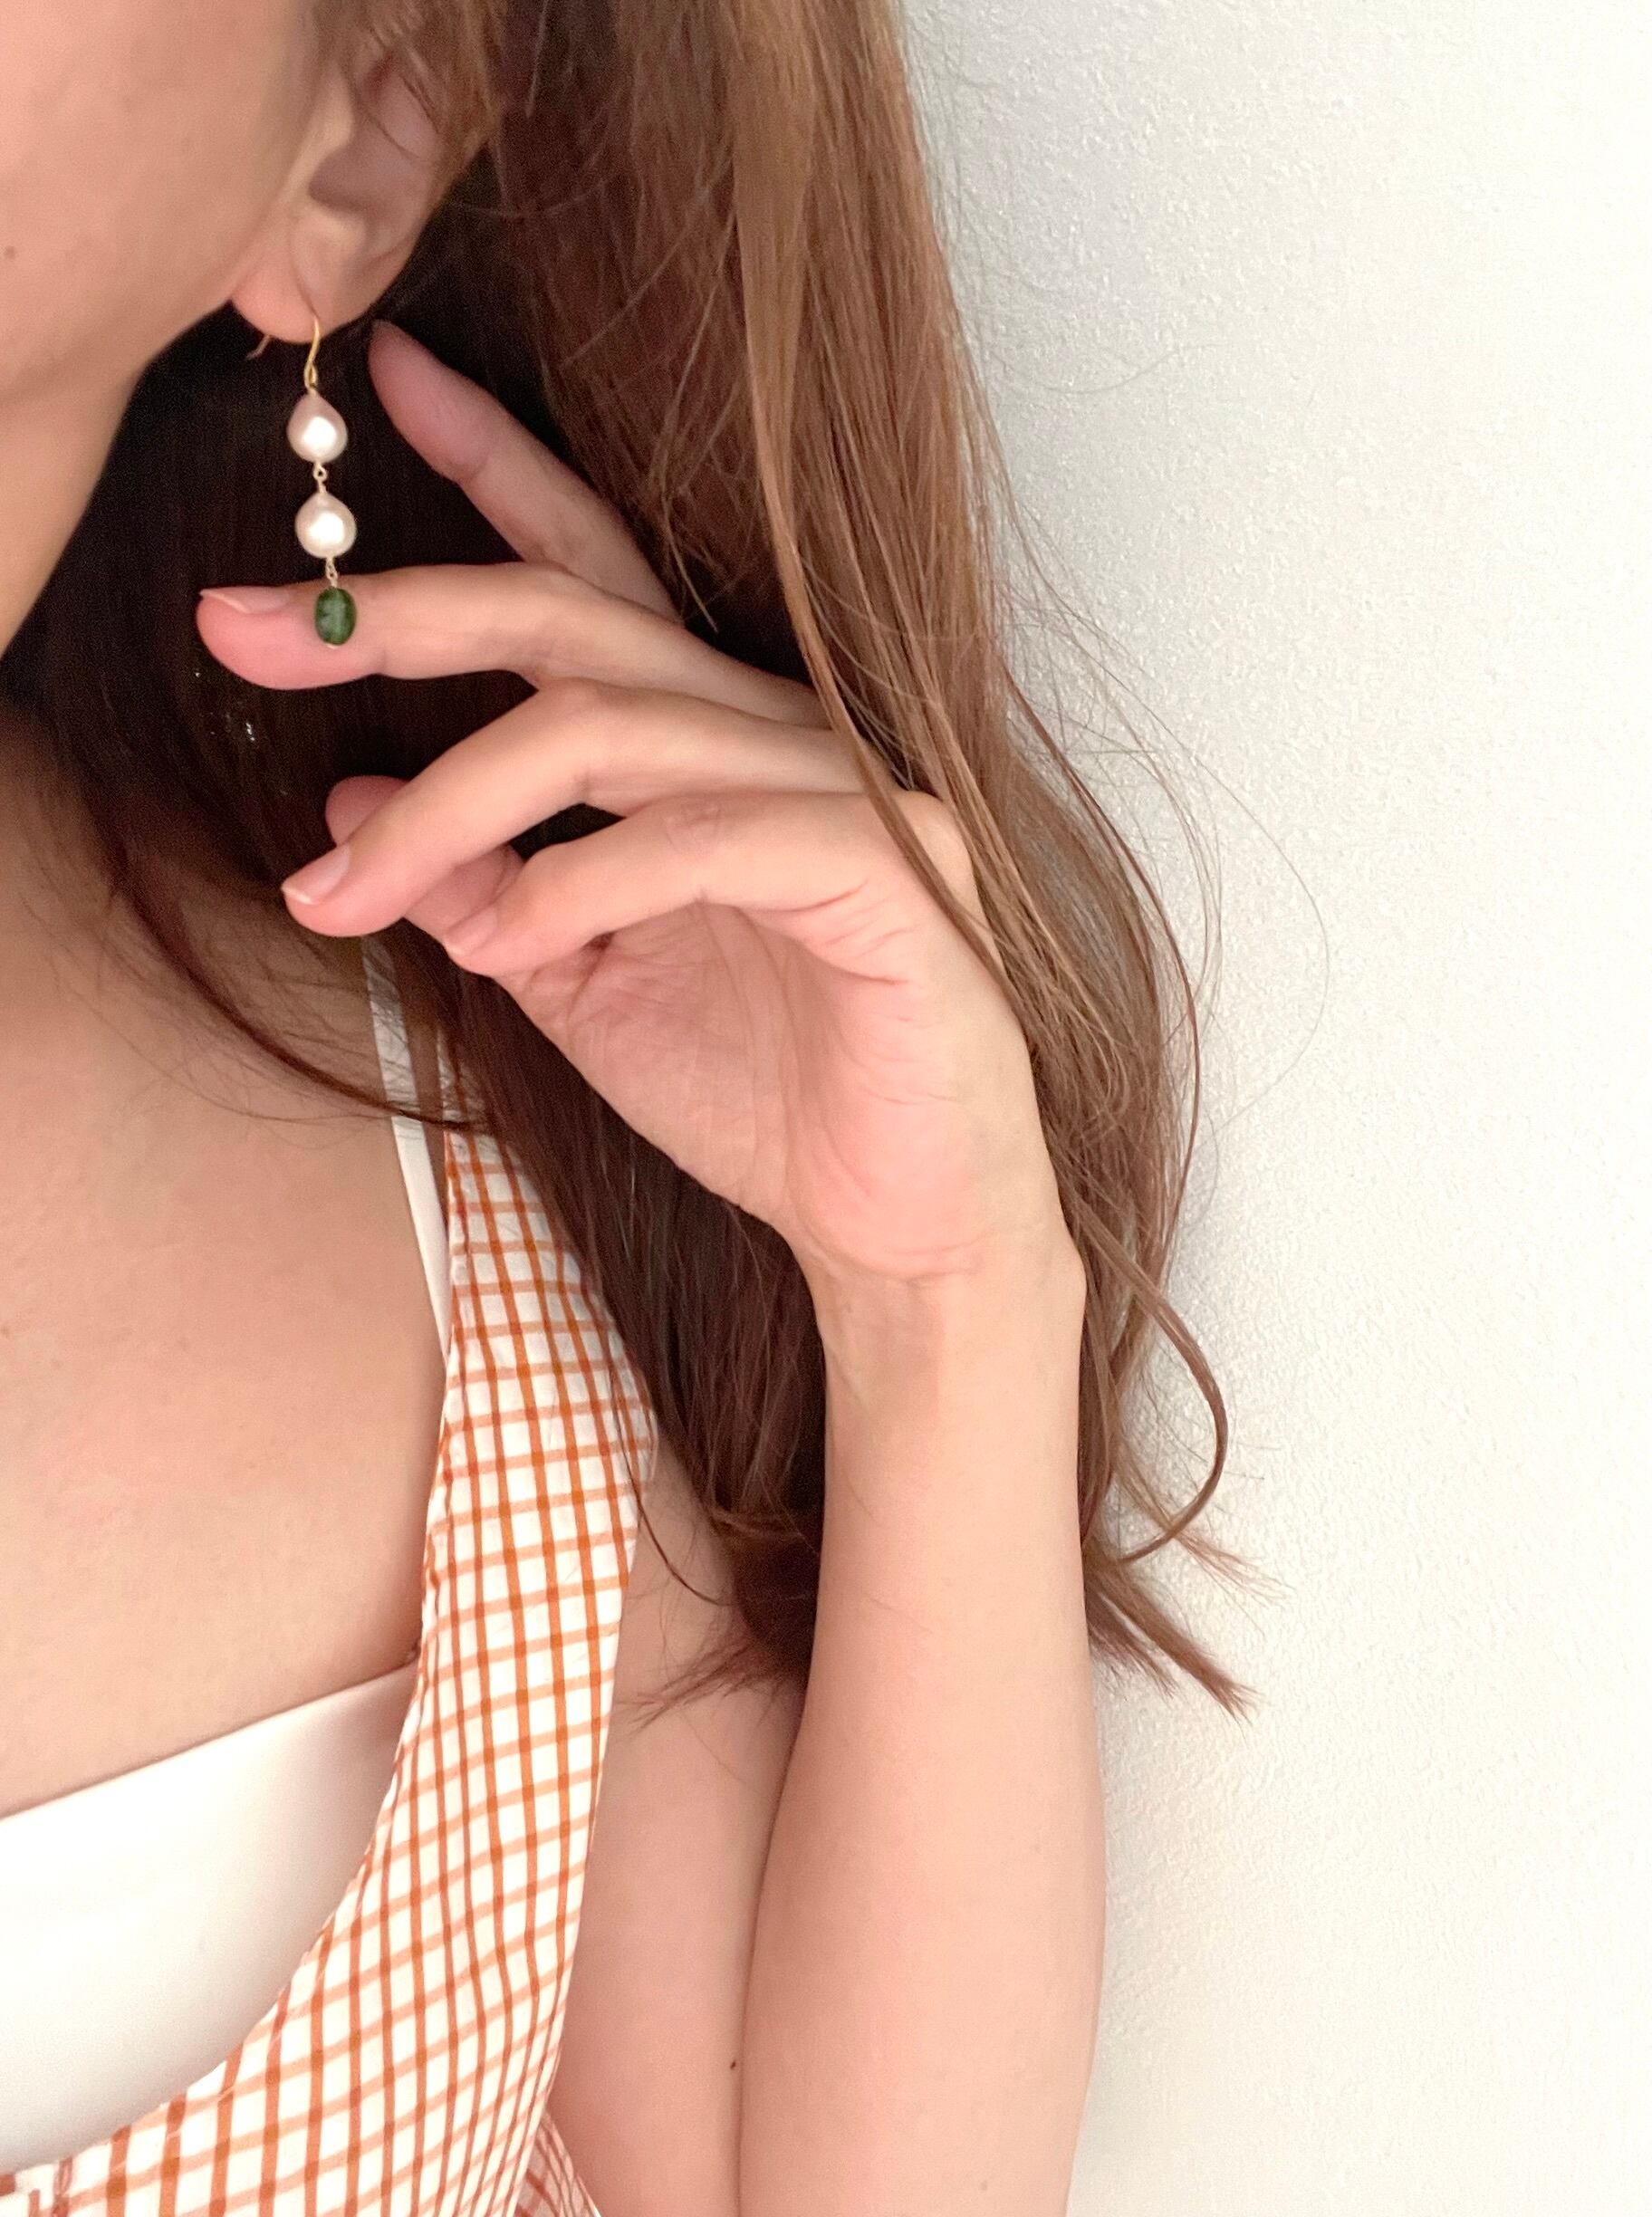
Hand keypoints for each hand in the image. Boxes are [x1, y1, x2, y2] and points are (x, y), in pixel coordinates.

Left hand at [196, 322, 1073, 1296]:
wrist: (898, 1222)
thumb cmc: (762, 1093)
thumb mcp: (573, 981)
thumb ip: (475, 883)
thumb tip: (345, 802)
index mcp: (710, 747)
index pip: (596, 578)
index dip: (498, 468)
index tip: (387, 382)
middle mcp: (777, 737)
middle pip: (578, 620)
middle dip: (400, 615)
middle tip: (244, 633)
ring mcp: (844, 794)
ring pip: (613, 728)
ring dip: (454, 810)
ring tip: (351, 897)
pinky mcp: (888, 874)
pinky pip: (706, 835)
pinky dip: (578, 882)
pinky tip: (505, 943)